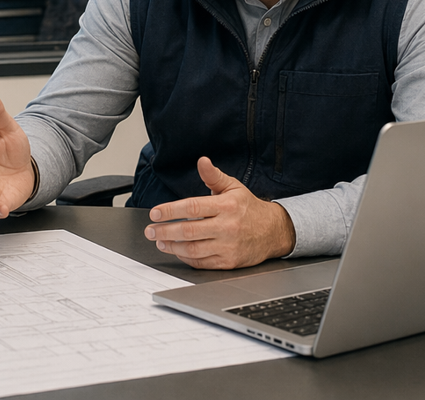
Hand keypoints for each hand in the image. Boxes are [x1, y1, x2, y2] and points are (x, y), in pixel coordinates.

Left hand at [143, 157, 295, 268]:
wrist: (273, 231)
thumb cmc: (249, 208)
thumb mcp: (233, 187)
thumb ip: (213, 176)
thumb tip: (202, 161)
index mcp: (226, 206)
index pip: (192, 207)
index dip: (171, 210)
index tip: (155, 213)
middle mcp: (227, 226)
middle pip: (189, 230)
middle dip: (165, 231)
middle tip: (150, 230)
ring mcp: (228, 246)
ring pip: (193, 248)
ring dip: (172, 246)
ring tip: (160, 241)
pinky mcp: (229, 262)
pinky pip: (202, 262)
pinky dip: (186, 257)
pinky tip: (177, 251)